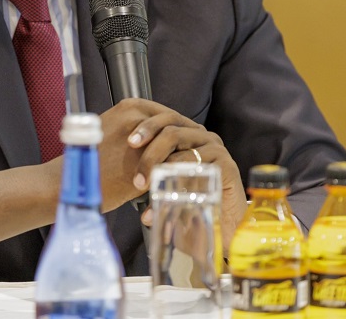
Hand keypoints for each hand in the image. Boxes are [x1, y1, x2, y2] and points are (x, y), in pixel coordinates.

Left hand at [110, 99, 245, 249]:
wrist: (220, 227)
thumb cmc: (187, 204)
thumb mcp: (162, 184)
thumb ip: (147, 173)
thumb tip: (119, 174)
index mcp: (186, 134)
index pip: (163, 119)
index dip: (145, 127)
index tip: (128, 142)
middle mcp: (201, 136)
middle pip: (170, 129)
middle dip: (149, 150)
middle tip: (136, 175)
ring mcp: (215, 149)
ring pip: (183, 149)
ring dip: (159, 166)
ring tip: (145, 187)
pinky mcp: (226, 165)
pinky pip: (198, 165)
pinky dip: (179, 181)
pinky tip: (167, 197)